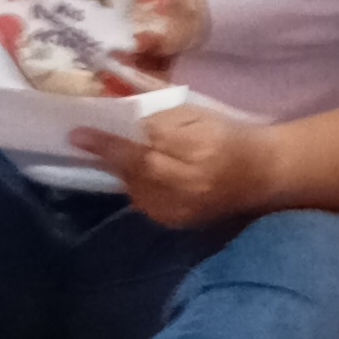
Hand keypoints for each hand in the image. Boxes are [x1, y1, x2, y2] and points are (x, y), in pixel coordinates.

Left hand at [65, 100, 276, 229]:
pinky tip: (143, 173)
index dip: (108, 143)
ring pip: (134, 189)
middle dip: (111, 155)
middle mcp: (190, 187)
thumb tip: (120, 124)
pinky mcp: (177, 222)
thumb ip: (159, 120)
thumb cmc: (228, 135)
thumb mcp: (196, 115)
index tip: (76, 134)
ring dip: (123, 170)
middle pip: (135, 172)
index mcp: (200, 153)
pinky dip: (136, 186)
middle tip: (88, 138)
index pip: (144, 150)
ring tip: (120, 153)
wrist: (261, 174)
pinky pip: (143, 202)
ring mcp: (183, 211)